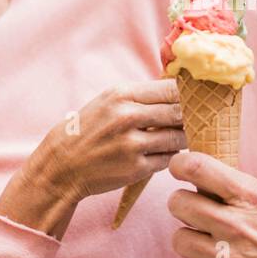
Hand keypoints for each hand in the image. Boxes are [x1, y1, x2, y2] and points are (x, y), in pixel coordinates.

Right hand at [0, 80, 184, 237]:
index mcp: (121, 95)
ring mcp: (132, 144)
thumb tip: (180, 92)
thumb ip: (141, 97)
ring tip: (176, 137)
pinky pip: (168, 159)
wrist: (62, 165)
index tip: (194, 100)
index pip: (171, 89)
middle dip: (189, 117)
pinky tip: (159, 154)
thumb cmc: (90, 130)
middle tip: (194, 120)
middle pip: (178, 112)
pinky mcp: (136, 168)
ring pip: (177, 137)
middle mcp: (127, 116)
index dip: (187, 95)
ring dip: (181, 138)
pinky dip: (169, 157)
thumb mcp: (108, 102)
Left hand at [167, 151, 256, 257]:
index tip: (180, 169)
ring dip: (192, 244)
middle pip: (177, 203)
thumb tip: (210, 185)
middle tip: (196, 215)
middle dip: (184, 207)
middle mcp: (234, 223)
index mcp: (251, 196)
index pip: (196, 166)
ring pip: (179, 240)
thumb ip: (244, 195)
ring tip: (213, 248)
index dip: (180, 165)